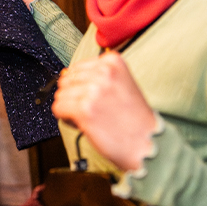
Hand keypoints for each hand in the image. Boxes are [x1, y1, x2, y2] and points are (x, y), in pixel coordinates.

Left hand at [52, 51, 156, 171]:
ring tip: (92, 117)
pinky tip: (85, 124)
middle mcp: (103, 73)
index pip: (77, 67)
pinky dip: (66, 119)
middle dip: (74, 97)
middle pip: (66, 80)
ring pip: (61, 94)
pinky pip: (58, 108)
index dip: (83, 86)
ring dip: (71, 108)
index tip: (97, 97)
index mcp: (113, 62)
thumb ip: (97, 75)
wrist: (148, 144)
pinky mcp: (84, 109)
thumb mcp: (122, 84)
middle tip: (94, 110)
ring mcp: (93, 90)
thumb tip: (66, 74)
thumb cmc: (135, 119)